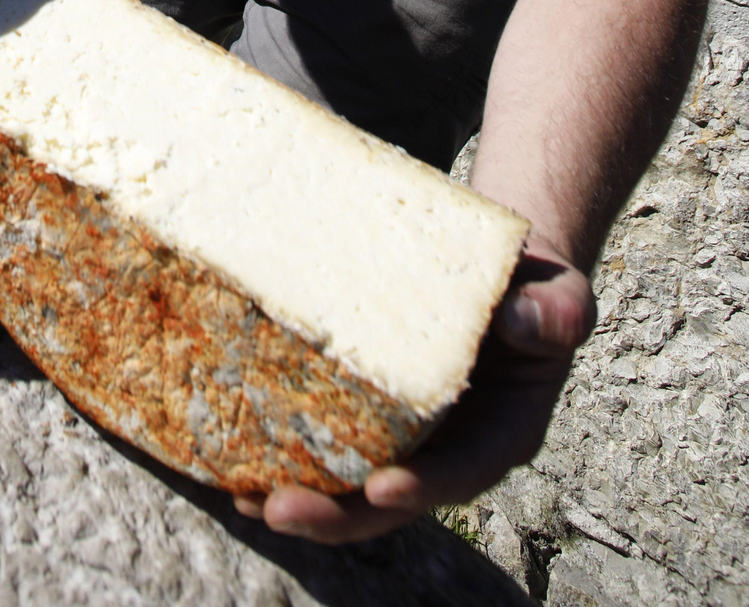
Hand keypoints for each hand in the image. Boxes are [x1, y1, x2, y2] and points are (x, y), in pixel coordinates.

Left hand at [233, 239, 595, 542]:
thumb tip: (524, 319)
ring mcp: (406, 439)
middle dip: (334, 514)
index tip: (382, 489)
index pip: (460, 471)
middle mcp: (447, 450)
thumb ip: (554, 314)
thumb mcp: (559, 297)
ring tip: (238, 495)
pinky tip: (233, 452)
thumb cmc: (533, 288)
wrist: (503, 278)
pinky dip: (286, 452)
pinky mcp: (370, 413)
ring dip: (299, 495)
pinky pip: (329, 442)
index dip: (421, 487)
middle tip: (276, 509)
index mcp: (498, 433)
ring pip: (351, 485)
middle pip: (390, 500)